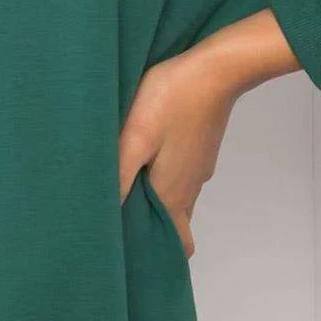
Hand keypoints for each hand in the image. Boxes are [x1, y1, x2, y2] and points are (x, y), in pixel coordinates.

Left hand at [119, 9, 297, 255]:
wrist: (216, 68)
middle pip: (174, 224)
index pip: (176, 245)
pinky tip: (144, 154)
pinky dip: (162, 176)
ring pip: (175, 197)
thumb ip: (118, 178)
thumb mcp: (135, 138)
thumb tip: (104, 217)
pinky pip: (180, 174)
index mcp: (173, 194)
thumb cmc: (172, 99)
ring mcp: (197, 168)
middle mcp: (190, 188)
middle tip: (119, 215)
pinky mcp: (199, 148)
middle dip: (150, 227)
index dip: (156, 253)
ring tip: (122, 181)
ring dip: (152, 198)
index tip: (129, 249)